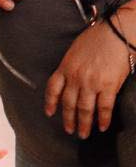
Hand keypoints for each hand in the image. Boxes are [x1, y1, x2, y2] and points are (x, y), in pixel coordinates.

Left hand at [45, 21, 130, 137]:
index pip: (53, 88)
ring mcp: (91, 82)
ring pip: (84, 109)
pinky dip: (103, 119)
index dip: (50, 102)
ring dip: (84, 124)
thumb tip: (72, 77)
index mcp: (65, 67)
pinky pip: (104, 107)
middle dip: (68, 119)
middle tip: (69, 131)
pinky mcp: (109, 85)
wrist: (116, 32)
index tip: (49, 113)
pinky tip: (102, 127)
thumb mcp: (76, 50)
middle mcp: (75, 77)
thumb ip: (72, 65)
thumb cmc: (97, 37)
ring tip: (83, 134)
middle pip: (68, 103)